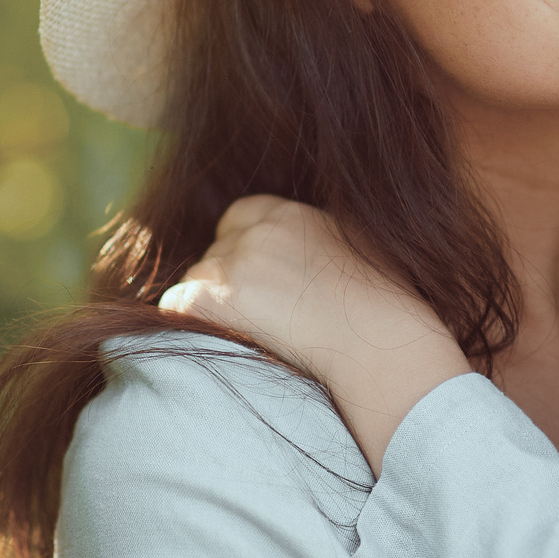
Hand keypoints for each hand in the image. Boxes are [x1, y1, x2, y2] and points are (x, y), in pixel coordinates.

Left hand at [160, 196, 470, 467]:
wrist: (378, 343)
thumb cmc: (384, 309)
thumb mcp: (358, 249)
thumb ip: (320, 240)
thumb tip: (308, 256)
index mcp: (292, 214)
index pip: (240, 218)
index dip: (243, 250)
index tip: (258, 283)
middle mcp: (258, 230)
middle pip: (216, 252)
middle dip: (228, 282)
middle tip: (255, 318)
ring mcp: (235, 262)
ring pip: (198, 280)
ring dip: (212, 306)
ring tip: (248, 336)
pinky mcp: (215, 297)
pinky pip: (175, 306)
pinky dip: (188, 323)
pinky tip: (220, 340)